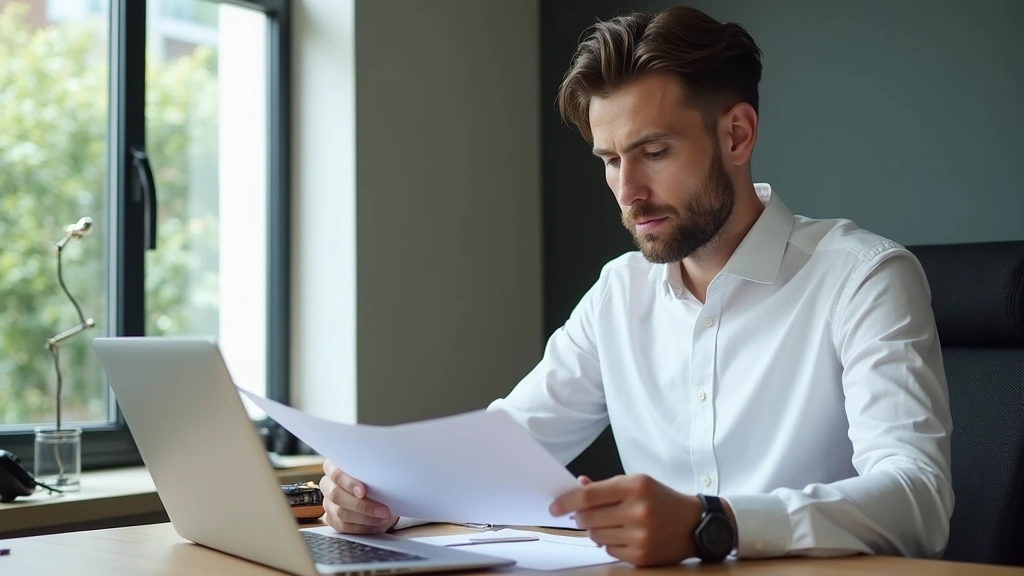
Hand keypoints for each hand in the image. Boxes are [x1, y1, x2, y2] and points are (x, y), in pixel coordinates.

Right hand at [319, 460, 398, 533]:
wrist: (375, 493)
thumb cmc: (373, 478)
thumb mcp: (373, 471)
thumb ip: (372, 472)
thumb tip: (388, 475)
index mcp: (333, 467)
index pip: (336, 474)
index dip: (349, 483)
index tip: (364, 492)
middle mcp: (327, 484)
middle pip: (336, 495)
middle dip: (361, 505)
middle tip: (382, 510)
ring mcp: (328, 503)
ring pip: (340, 513)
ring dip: (365, 518)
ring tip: (384, 518)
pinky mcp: (331, 519)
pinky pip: (344, 527)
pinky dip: (362, 528)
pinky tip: (377, 525)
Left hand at [549, 474, 706, 566]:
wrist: (694, 524)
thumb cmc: (662, 499)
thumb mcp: (637, 483)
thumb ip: (606, 486)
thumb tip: (577, 486)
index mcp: (635, 486)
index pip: (589, 496)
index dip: (566, 502)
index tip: (554, 507)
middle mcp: (638, 511)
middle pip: (588, 518)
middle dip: (581, 517)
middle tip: (586, 514)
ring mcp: (640, 536)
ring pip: (596, 536)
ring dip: (596, 530)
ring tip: (612, 523)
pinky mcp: (642, 556)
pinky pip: (609, 551)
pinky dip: (610, 543)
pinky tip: (624, 536)